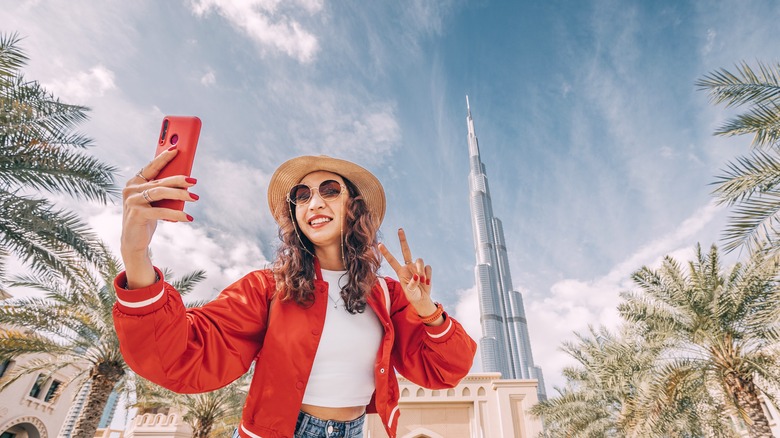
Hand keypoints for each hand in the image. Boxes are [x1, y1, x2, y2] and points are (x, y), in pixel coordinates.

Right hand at [120, 146, 197, 287]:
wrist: (134, 241)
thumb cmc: (147, 218)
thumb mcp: (155, 202)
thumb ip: (162, 189)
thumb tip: (185, 182)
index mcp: (135, 182)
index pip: (151, 167)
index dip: (163, 157)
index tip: (176, 149)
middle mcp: (131, 189)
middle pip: (159, 181)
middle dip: (179, 179)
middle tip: (194, 181)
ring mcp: (132, 201)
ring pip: (160, 193)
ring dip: (180, 195)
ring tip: (195, 198)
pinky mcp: (136, 214)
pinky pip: (160, 211)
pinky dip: (176, 214)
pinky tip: (188, 217)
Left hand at [378, 228, 438, 320]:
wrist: (422, 299)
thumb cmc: (413, 296)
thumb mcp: (410, 292)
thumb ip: (412, 284)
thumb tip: (417, 276)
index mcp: (400, 271)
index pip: (392, 260)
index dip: (386, 252)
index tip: (379, 244)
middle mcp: (408, 266)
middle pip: (406, 250)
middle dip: (403, 240)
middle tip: (400, 229)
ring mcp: (417, 267)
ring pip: (420, 260)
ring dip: (421, 270)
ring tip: (422, 281)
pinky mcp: (426, 269)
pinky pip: (428, 268)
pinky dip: (428, 275)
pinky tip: (427, 282)